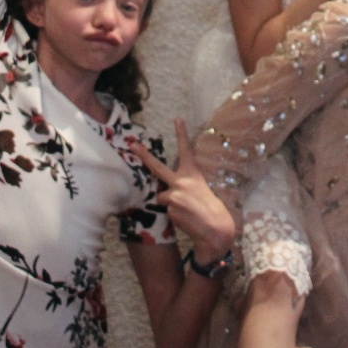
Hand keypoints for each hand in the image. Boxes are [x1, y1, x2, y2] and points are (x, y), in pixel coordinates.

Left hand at [137, 119, 236, 264]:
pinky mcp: (169, 208)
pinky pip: (165, 209)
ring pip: (161, 196)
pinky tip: (184, 218)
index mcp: (192, 173)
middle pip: (157, 167)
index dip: (181, 134)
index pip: (186, 150)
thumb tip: (169, 186)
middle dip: (143, 156)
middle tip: (132, 145)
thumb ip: (184, 184)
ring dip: (168, 202)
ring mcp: (174, 194)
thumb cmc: (210, 208)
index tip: (177, 119)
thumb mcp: (200, 188)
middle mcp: (181, 181)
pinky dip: (172, 213)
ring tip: (185, 210)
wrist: (215, 228)